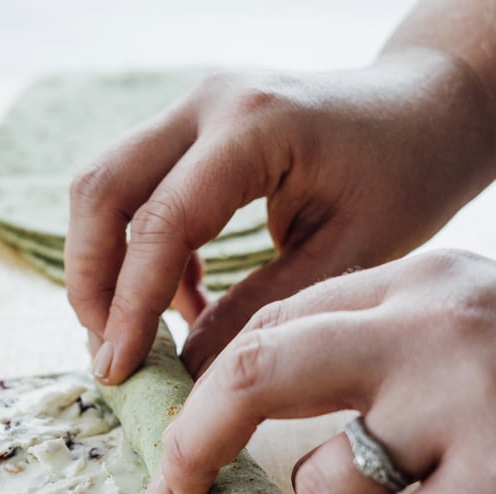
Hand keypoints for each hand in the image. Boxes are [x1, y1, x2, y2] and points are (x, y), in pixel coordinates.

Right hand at [66, 50, 495, 382]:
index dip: (129, 306)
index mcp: (254, 127)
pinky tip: (179, 300)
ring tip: (137, 332)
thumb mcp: (346, 255)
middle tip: (108, 349)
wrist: (424, 112)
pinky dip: (139, 253)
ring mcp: (193, 109)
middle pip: (101, 190)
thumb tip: (184, 366)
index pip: (160, 224)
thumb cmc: (406, 177)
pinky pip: (136, 191)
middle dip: (90, 280)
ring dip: (105, 266)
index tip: (116, 369)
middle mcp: (208, 103)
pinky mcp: (191, 129)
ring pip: (104, 187)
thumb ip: (258, 309)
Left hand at [144, 249, 495, 493]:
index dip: (211, 394)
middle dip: (194, 438)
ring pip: (328, 483)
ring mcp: (473, 396)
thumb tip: (261, 421)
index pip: (272, 327)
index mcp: (415, 282)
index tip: (185, 448)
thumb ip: (373, 354)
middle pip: (259, 371)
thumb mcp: (462, 335)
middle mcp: (434, 324)